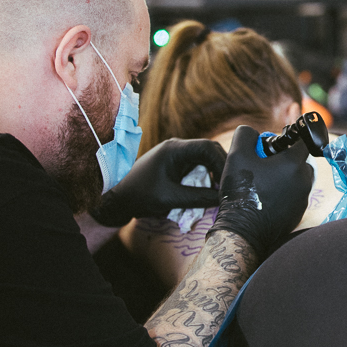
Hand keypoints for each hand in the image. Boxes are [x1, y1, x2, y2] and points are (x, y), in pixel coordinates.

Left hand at [90, 138, 226, 226]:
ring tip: (219, 191)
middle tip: (228, 187)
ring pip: (206, 160)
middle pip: (210, 151)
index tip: (229, 181)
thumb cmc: (139, 195)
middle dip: (221, 168)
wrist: (117, 198)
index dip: (222, 162)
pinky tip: (208, 192)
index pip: (208, 147)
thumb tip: (223, 199)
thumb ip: (198, 197)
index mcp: (175, 149)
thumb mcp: (170, 198)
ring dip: (214, 175)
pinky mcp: (177, 165)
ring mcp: (178, 156)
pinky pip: (198, 168)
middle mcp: (178, 148)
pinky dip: (205, 179)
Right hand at [210, 125, 313, 260]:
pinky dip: (285, 193)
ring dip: (287, 176)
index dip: (290, 139)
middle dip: (287, 159)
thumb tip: (255, 133)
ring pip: (299, 179)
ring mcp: (303, 199)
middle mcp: (304, 180)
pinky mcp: (299, 213)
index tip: (276, 144)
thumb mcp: (237, 155)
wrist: (243, 231)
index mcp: (293, 163)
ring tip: (265, 182)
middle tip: (266, 165)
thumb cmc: (241, 192)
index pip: (304, 141)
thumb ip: (246, 135)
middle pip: (301, 160)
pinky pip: (296, 195)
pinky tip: (268, 197)